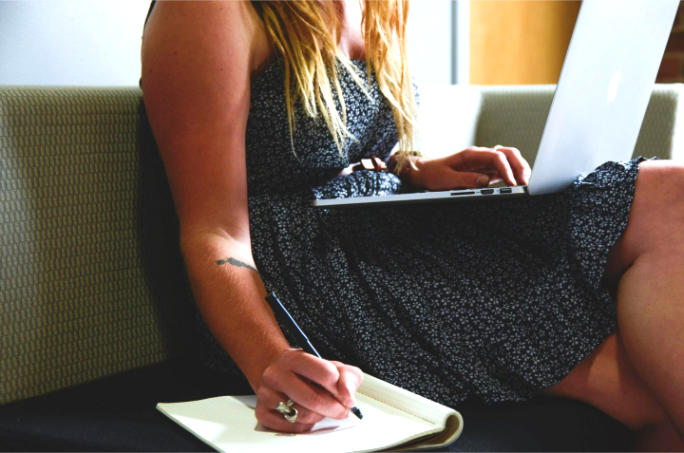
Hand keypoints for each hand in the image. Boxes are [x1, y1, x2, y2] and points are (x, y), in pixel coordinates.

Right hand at [255, 348, 362, 432]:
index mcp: (294, 358)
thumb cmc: (308, 372)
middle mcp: (276, 374)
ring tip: (321, 408)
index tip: (345, 394)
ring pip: (303, 415)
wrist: (278, 374)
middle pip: (314, 399)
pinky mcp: (263, 412)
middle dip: (335, 408)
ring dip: (320, 416)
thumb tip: (347, 395)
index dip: (341, 389)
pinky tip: (306, 414)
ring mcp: (267, 393)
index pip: (325, 374)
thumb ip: (347, 377)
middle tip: (341, 409)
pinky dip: (306, 424)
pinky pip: (293, 427)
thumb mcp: (332, 366)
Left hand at [408, 146, 530, 190]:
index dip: (506, 169)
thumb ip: (465, 179)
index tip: (511, 183)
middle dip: (520, 166)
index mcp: (472, 154)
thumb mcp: (446, 179)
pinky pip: (504, 170)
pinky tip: (517, 185)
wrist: (425, 172)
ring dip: (519, 169)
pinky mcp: (486, 172)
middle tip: (525, 182)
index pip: (497, 156)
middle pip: (508, 154)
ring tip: (525, 184)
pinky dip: (513, 176)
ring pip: (509, 161)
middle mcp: (481, 156)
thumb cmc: (434, 173)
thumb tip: (485, 182)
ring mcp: (485, 163)